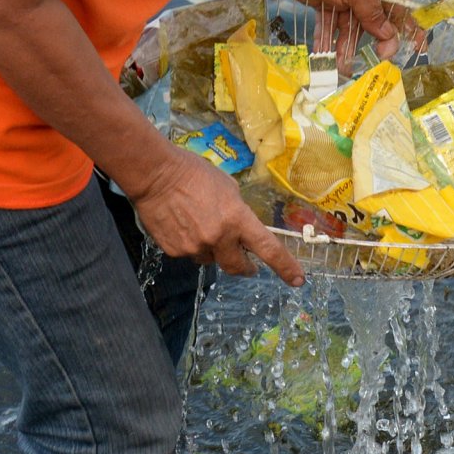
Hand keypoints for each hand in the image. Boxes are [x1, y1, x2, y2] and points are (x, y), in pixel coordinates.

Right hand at [132, 148, 304, 285]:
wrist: (155, 176)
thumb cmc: (194, 173)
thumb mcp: (227, 187)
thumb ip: (237, 212)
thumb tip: (239, 228)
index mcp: (237, 219)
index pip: (268, 249)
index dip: (285, 267)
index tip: (298, 280)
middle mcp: (218, 238)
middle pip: (238, 267)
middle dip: (245, 267)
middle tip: (248, 265)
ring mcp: (195, 247)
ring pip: (210, 259)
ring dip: (212, 250)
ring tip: (199, 225)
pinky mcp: (175, 251)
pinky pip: (190, 254)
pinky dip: (190, 244)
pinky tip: (182, 225)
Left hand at [270, 0, 419, 69]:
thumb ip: (372, 13)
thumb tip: (388, 34)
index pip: (400, 4)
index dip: (410, 26)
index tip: (418, 47)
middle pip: (375, 19)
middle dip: (373, 41)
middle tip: (377, 60)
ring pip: (351, 25)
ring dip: (346, 45)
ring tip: (341, 65)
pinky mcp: (327, 1)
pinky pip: (331, 24)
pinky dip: (328, 38)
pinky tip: (324, 55)